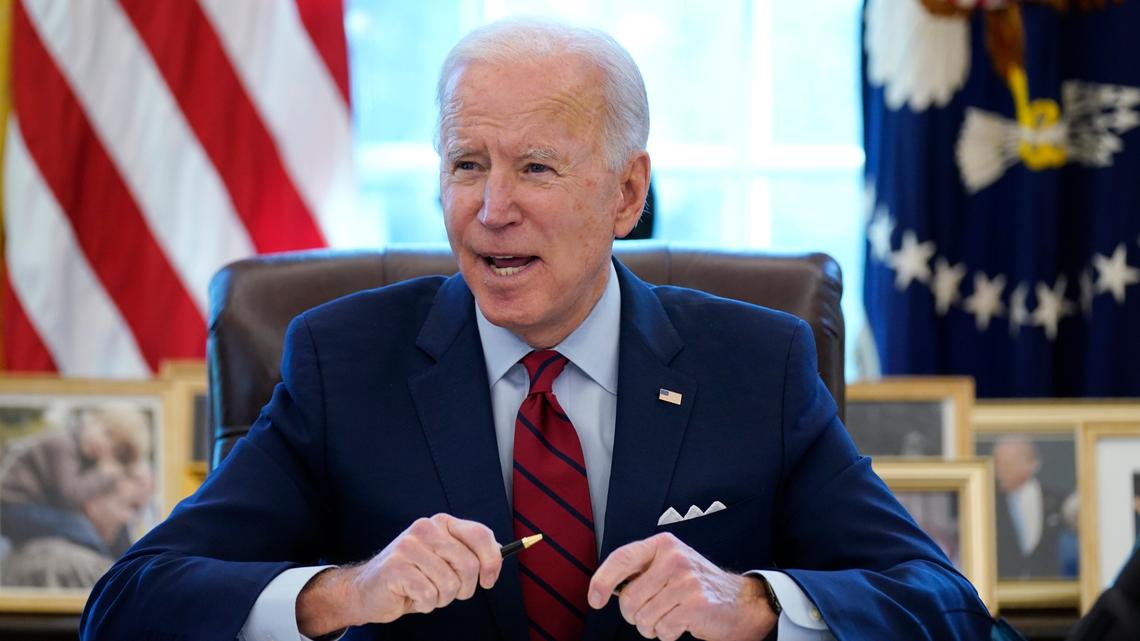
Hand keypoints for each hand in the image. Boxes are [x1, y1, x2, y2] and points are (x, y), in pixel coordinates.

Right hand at [297, 514, 501, 636]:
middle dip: (464, 588)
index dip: (492, 561)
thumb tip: (498, 556)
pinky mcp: (396, 567)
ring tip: (426, 592)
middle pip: (469, 565)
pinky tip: (412, 597)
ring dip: (442, 598)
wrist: (369, 590)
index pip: (480, 535)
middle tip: (448, 592)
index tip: (489, 580)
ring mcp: (409, 546)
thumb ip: (469, 553)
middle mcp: (426, 528)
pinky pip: (430, 595)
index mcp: (441, 523)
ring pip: (450, 584)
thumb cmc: (414, 577)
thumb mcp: (444, 559)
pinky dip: (426, 604)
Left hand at [587, 533, 776, 640]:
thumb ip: (642, 570)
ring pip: (644, 619)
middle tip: (653, 611)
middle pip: (629, 599)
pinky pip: (662, 630)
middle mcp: (674, 558)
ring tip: (671, 616)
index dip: (602, 580)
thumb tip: (605, 587)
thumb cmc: (698, 586)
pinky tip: (682, 623)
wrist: (742, 601)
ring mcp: (686, 581)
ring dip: (653, 627)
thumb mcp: (670, 565)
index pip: (622, 558)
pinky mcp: (696, 605)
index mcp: (664, 545)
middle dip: (635, 615)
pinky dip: (668, 634)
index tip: (595, 599)